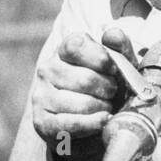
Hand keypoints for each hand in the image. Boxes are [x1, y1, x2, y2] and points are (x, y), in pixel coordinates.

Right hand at [31, 25, 137, 145]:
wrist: (90, 121)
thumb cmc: (106, 87)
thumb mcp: (117, 65)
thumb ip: (119, 47)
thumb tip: (112, 35)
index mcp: (63, 50)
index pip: (76, 46)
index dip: (101, 59)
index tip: (113, 70)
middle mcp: (48, 70)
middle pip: (85, 79)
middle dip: (108, 89)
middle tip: (113, 94)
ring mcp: (41, 96)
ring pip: (82, 104)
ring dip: (103, 108)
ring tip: (106, 107)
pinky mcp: (42, 122)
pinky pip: (70, 124)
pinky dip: (92, 125)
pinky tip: (103, 121)